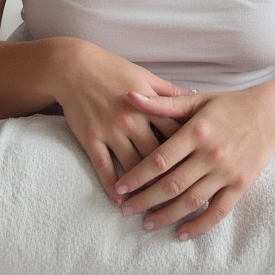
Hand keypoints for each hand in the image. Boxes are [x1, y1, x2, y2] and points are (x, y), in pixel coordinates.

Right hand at [53, 40, 185, 204]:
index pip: (176, 135)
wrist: (74, 68)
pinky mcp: (91, 140)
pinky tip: (121, 201)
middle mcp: (131, 121)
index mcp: (149, 105)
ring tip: (156, 206)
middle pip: (157, 156)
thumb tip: (197, 103)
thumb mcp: (146, 77)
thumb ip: (170, 94)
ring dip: (144, 189)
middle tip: (184, 198)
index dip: (190, 153)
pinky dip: (112, 187)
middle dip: (171, 178)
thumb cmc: (113, 70)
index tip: (200, 170)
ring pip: (133, 167)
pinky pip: (104, 168)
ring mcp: (110, 132)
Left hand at [114, 88, 274, 240]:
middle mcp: (210, 154)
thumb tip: (129, 96)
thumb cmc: (229, 105)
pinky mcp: (241, 185)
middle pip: (171, 184)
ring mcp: (227, 172)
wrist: (270, 114)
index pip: (160, 159)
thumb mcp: (196, 99)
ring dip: (166, 216)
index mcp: (196, 131)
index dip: (137, 176)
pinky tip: (181, 233)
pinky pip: (218, 211)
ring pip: (191, 201)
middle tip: (125, 210)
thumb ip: (163, 104)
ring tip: (146, 224)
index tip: (120, 187)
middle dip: (145, 200)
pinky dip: (199, 225)